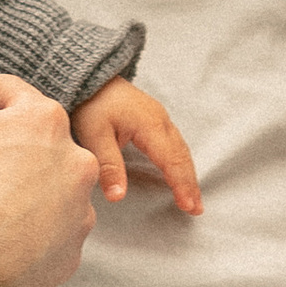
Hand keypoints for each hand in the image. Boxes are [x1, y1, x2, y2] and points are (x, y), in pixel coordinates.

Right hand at [0, 0, 102, 286]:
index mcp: (42, 118)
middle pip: (32, 139)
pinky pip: (52, 231)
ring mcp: (78, 209)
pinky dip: (30, 228)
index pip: (6, 94)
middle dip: (0, 143)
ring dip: (21, 185)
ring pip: (47, 184)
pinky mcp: (73, 253)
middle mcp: (75, 159)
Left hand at [71, 77, 202, 214]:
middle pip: (182, 156)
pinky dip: (181, 162)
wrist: (89, 77)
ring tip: (193, 198)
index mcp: (149, 125)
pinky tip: (180, 173)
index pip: (171, 160)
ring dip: (188, 174)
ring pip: (180, 149)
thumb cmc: (91, 103)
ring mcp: (159, 117)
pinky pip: (174, 143)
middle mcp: (160, 120)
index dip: (181, 184)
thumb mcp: (94, 135)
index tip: (188, 206)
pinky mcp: (154, 118)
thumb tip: (118, 196)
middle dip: (190, 183)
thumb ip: (108, 165)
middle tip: (196, 209)